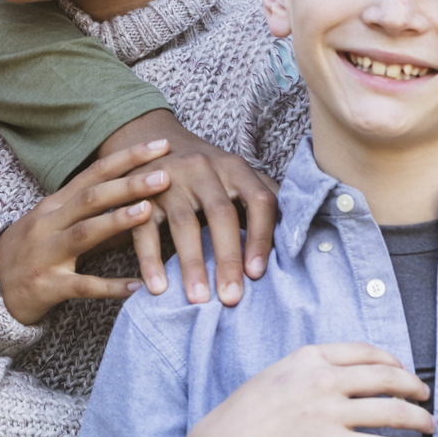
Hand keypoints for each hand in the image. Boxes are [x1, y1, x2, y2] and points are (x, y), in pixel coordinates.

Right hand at [0, 138, 170, 324]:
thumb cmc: (32, 249)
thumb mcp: (54, 222)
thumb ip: (89, 208)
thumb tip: (138, 192)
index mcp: (54, 204)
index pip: (94, 173)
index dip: (126, 158)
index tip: (160, 145)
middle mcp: (48, 224)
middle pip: (90, 198)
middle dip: (128, 185)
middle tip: (164, 175)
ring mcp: (46, 255)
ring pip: (83, 234)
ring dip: (115, 222)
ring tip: (147, 213)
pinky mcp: (47, 287)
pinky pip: (82, 286)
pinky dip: (109, 286)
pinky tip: (136, 287)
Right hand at [98, 110, 278, 306]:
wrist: (152, 137)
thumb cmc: (206, 170)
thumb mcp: (235, 174)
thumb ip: (262, 197)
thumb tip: (296, 234)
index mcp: (235, 166)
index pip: (260, 200)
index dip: (261, 238)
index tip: (258, 274)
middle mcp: (204, 168)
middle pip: (221, 214)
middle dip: (227, 259)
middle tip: (231, 298)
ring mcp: (170, 178)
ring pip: (183, 223)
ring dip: (191, 264)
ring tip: (198, 299)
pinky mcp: (141, 193)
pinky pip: (144, 229)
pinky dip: (150, 260)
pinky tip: (157, 288)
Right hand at [177, 343, 433, 436]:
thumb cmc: (244, 415)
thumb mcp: (277, 374)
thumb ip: (309, 370)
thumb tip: (340, 376)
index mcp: (311, 356)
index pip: (366, 351)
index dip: (393, 360)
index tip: (403, 371)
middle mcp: (325, 379)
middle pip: (387, 376)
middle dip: (414, 386)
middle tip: (425, 396)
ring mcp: (331, 412)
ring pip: (393, 411)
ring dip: (420, 419)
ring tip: (431, 427)